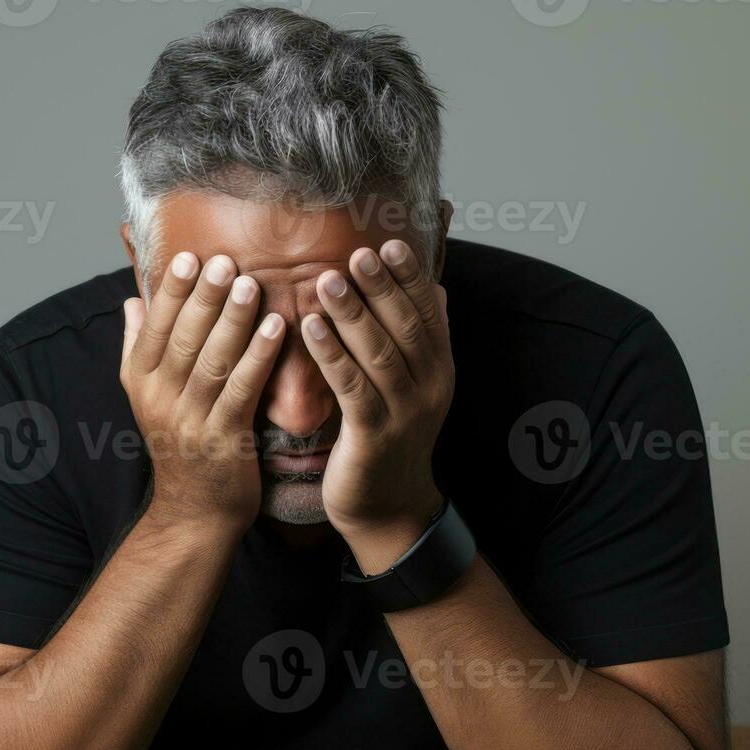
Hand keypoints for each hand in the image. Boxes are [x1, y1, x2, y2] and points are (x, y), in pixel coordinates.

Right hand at [120, 252, 284, 535]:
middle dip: (204, 297)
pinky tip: (277, 327)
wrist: (194, 511)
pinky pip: (243, 390)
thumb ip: (139, 348)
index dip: (171, 291)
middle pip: (184, 339)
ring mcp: (191, 420)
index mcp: (141, 381)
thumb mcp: (147, 397)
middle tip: (225, 261)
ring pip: (212, 361)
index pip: (154, 327)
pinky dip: (259, 356)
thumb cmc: (179, 444)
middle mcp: (161, 399)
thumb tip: (132, 302)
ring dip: (234, 320)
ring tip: (252, 284)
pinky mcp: (225, 440)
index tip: (188, 256)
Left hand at [302, 240, 453, 570]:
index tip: (390, 242)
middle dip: (381, 286)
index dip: (410, 276)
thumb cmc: (391, 439)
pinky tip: (310, 327)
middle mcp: (428, 386)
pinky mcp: (373, 434)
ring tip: (327, 279)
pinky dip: (331, 353)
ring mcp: (403, 412)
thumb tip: (437, 286)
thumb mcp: (416, 386)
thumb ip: (424, 339)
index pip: (429, 312)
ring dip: (352, 313)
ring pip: (379, 352)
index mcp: (439, 369)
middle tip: (356, 251)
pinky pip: (351, 386)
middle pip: (406, 326)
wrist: (388, 507)